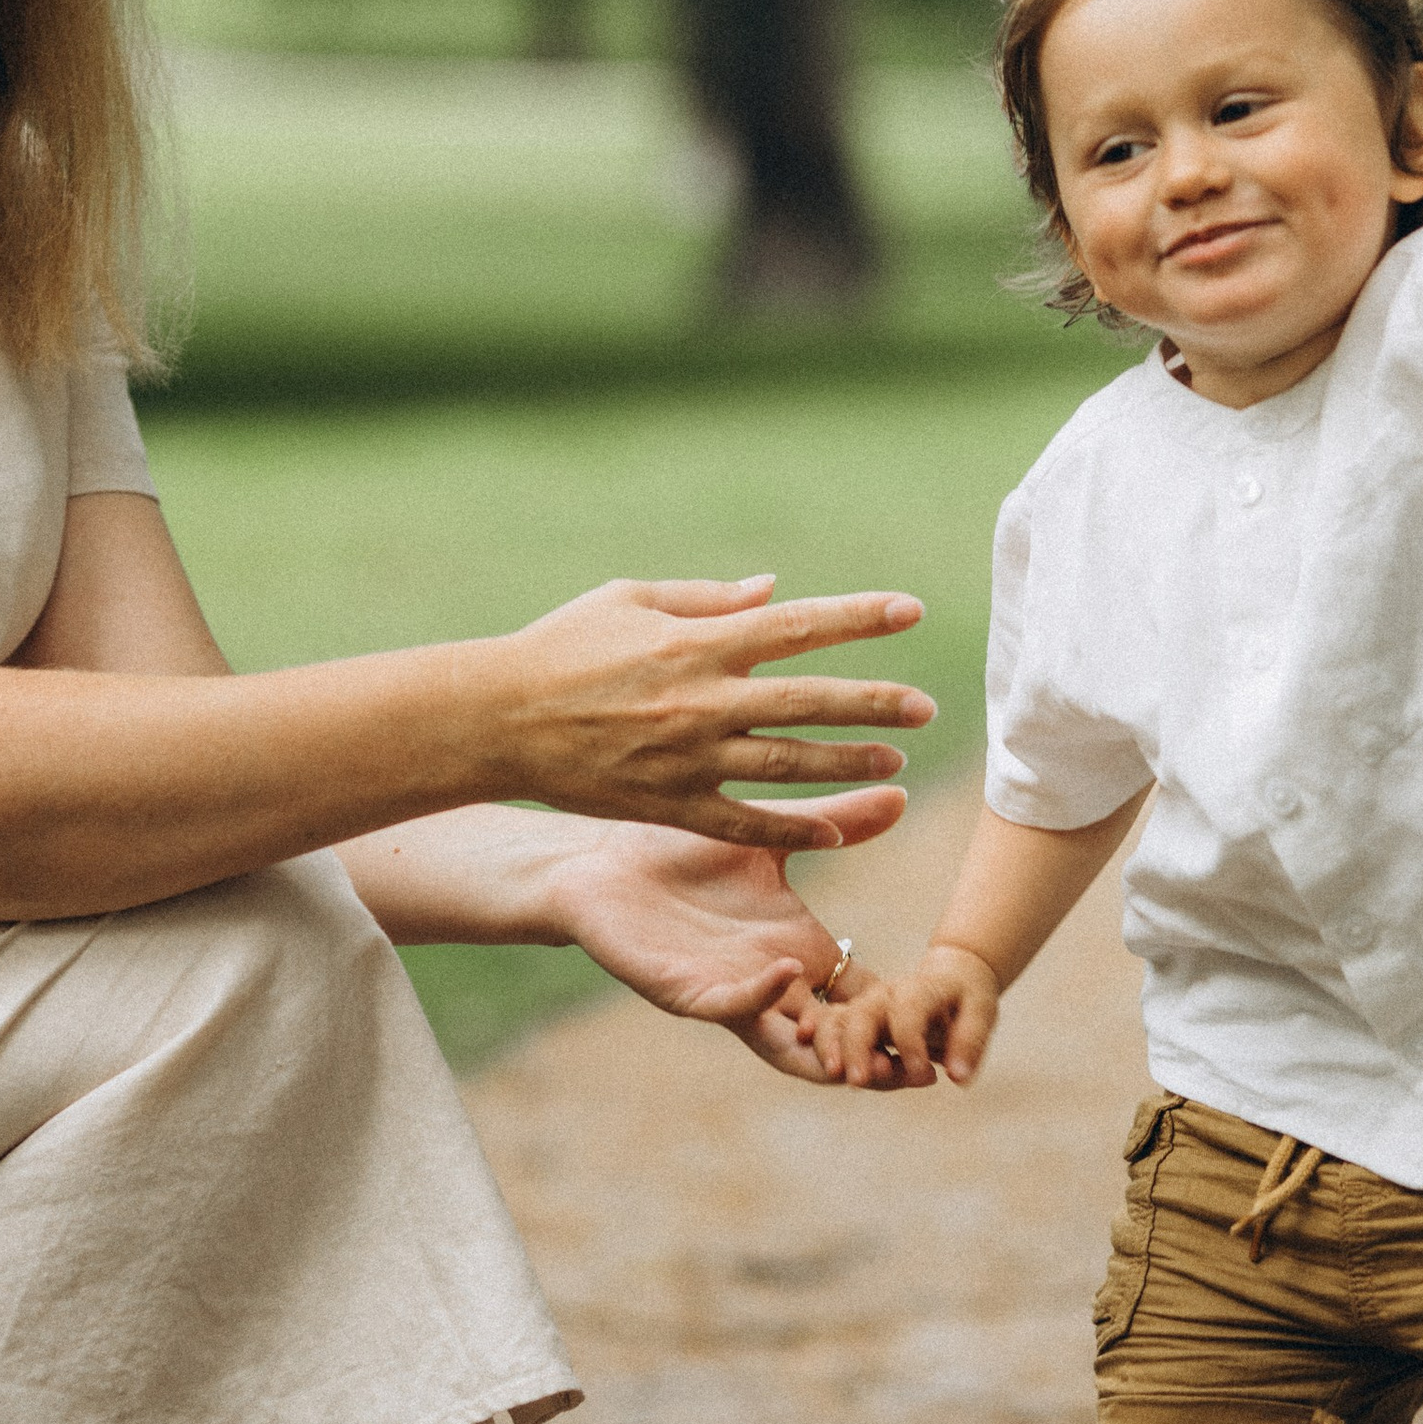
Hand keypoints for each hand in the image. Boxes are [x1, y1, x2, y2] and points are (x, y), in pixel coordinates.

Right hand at [486, 575, 931, 849]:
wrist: (494, 720)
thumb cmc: (560, 647)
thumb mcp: (628, 599)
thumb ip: (707, 598)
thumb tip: (773, 590)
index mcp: (696, 642)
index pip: (798, 625)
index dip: (860, 618)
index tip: (911, 612)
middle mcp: (702, 700)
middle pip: (808, 699)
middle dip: (874, 702)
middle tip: (927, 705)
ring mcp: (688, 758)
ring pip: (788, 764)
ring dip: (847, 763)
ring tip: (894, 763)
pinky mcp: (668, 804)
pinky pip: (744, 821)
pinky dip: (792, 827)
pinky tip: (836, 833)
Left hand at [545, 786, 905, 1058]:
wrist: (594, 859)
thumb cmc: (677, 851)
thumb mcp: (771, 834)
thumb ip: (838, 819)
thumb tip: (900, 789)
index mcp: (799, 949)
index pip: (869, 997)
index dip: (910, 1012)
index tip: (958, 1015)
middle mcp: (772, 982)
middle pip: (842, 1041)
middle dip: (884, 1058)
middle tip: (929, 1065)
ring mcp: (729, 993)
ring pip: (790, 1049)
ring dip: (831, 1055)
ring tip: (872, 1053)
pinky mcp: (684, 992)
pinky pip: (729, 1008)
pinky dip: (760, 999)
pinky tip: (784, 972)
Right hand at [790, 943, 1002, 1090]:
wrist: (951, 975)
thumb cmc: (968, 997)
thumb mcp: (982, 1012)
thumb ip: (969, 1042)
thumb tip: (957, 1078)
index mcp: (920, 989)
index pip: (910, 1013)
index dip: (913, 1044)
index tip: (925, 1075)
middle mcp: (887, 993)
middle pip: (864, 1015)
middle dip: (858, 1047)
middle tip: (857, 1081)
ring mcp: (867, 1003)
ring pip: (840, 1020)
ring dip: (832, 1045)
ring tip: (833, 1073)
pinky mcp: (856, 1016)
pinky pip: (831, 1025)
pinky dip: (818, 1036)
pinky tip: (804, 1041)